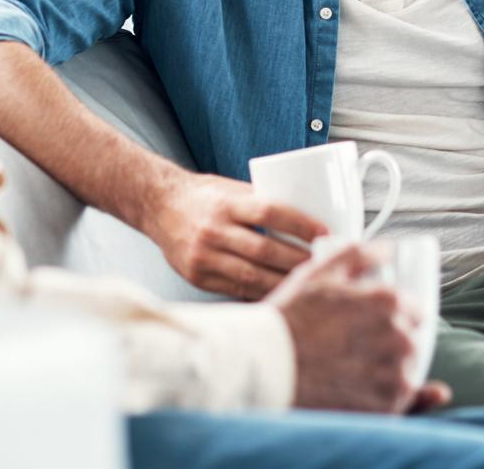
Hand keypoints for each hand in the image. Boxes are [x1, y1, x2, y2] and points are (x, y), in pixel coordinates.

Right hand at [145, 171, 328, 299]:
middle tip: (325, 265)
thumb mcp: (230, 189)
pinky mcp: (198, 276)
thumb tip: (304, 220)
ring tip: (309, 284)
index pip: (269, 211)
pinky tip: (280, 293)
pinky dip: (261, 293)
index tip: (324, 232)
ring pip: (253, 276)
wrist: (158, 205)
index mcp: (224, 203)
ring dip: (285, 282)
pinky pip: (236, 290)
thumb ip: (260, 203)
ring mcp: (203, 256)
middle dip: (299, 260)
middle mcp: (213, 230)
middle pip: (265, 250)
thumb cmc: (202, 196)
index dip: (299, 224)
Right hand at [268, 242, 451, 413]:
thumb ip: (358, 255)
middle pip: (412, 338)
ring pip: (408, 369)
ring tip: (356, 363)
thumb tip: (387, 249)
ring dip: (391, 366)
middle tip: (360, 340)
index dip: (398, 310)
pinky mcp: (388, 408)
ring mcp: (395, 376)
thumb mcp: (319, 272)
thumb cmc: (292, 317)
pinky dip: (394, 394)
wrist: (271, 365)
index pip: (414, 306)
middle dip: (392, 338)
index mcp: (387, 303)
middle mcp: (398, 339)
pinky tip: (371, 387)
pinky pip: (405, 400)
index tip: (379, 315)